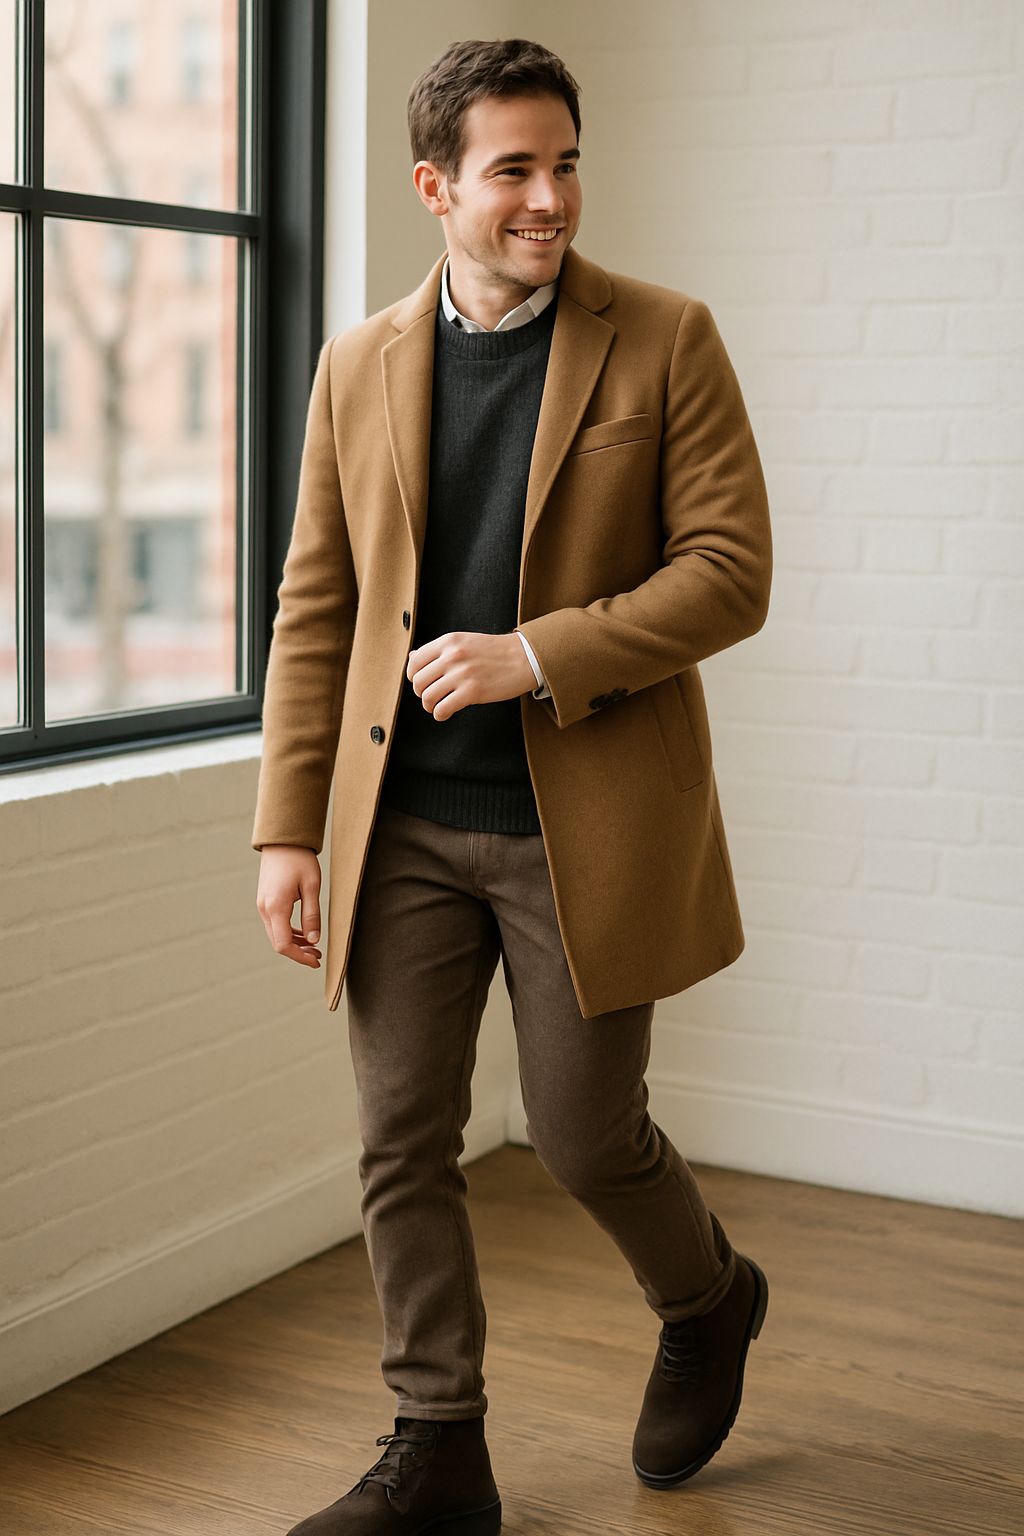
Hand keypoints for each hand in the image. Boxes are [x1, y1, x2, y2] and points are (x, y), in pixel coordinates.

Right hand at [257, 845, 322, 967]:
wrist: (282, 840)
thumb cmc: (299, 860)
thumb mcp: (311, 887)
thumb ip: (312, 915)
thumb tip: (314, 940)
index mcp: (276, 907)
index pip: (284, 944)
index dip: (300, 957)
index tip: (316, 960)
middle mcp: (265, 909)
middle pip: (278, 943)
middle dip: (298, 953)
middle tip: (319, 955)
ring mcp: (263, 905)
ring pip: (276, 934)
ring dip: (294, 944)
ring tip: (315, 947)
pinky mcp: (266, 901)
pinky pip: (275, 924)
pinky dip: (289, 932)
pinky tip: (304, 934)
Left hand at [407, 631, 535, 719]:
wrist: (524, 657)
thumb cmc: (494, 651)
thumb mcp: (463, 641)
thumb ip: (438, 650)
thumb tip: (412, 657)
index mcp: (449, 641)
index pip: (414, 661)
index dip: (413, 676)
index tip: (422, 682)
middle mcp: (452, 656)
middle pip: (418, 681)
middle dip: (421, 693)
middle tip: (431, 696)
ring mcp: (462, 674)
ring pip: (427, 697)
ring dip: (429, 706)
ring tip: (438, 706)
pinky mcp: (472, 692)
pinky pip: (442, 709)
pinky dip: (440, 714)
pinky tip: (446, 712)